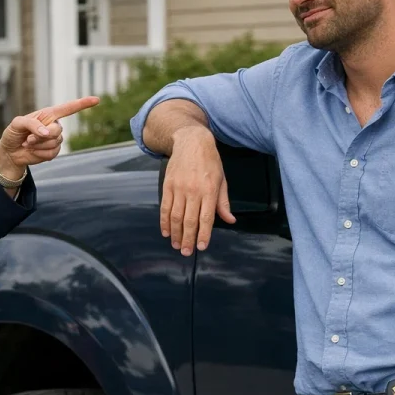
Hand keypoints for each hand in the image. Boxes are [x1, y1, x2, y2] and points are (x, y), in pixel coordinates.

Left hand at [0, 96, 99, 177]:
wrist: (10, 152)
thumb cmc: (13, 133)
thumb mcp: (17, 123)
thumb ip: (32, 124)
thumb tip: (46, 133)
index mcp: (48, 114)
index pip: (68, 108)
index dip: (83, 104)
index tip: (96, 100)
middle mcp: (54, 125)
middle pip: (57, 130)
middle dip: (42, 136)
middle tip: (28, 139)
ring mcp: (55, 139)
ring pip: (54, 143)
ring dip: (38, 145)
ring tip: (28, 144)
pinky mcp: (54, 151)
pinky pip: (52, 154)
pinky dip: (39, 153)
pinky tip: (32, 151)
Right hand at [161, 127, 235, 254]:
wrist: (192, 141)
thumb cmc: (210, 161)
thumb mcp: (222, 180)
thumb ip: (223, 202)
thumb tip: (230, 220)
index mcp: (210, 190)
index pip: (206, 218)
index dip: (203, 235)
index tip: (201, 247)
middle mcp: (193, 191)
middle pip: (189, 220)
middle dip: (188, 239)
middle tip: (186, 252)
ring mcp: (179, 188)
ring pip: (175, 216)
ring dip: (176, 233)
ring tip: (176, 245)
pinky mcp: (168, 185)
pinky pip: (165, 207)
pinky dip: (164, 222)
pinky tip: (166, 232)